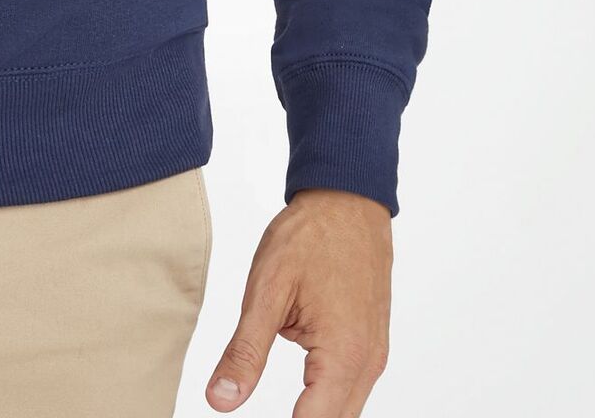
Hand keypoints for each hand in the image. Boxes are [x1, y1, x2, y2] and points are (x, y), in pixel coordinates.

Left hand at [206, 187, 391, 415]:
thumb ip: (244, 353)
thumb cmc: (310, 237)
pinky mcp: (373, 344)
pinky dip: (326, 395)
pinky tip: (302, 388)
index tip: (243, 415)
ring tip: (283, 402)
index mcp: (343, 357)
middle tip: (248, 403)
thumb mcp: (266, 291)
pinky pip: (351, 388)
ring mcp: (375, 355)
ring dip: (314, 412)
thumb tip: (220, 402)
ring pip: (345, 410)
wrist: (348, 199)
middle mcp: (367, 364)